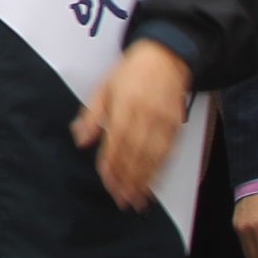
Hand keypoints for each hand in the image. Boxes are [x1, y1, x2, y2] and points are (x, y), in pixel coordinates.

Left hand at [72, 37, 192, 210]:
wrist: (166, 56)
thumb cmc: (131, 72)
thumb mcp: (103, 87)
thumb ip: (91, 115)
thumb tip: (81, 140)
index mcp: (125, 105)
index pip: (116, 142)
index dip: (112, 165)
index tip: (108, 184)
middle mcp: (146, 116)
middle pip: (136, 154)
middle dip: (128, 180)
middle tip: (122, 201)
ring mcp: (164, 122)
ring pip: (154, 157)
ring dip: (145, 181)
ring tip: (137, 201)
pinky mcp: (176, 126)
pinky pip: (168, 153)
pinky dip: (161, 171)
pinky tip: (154, 185)